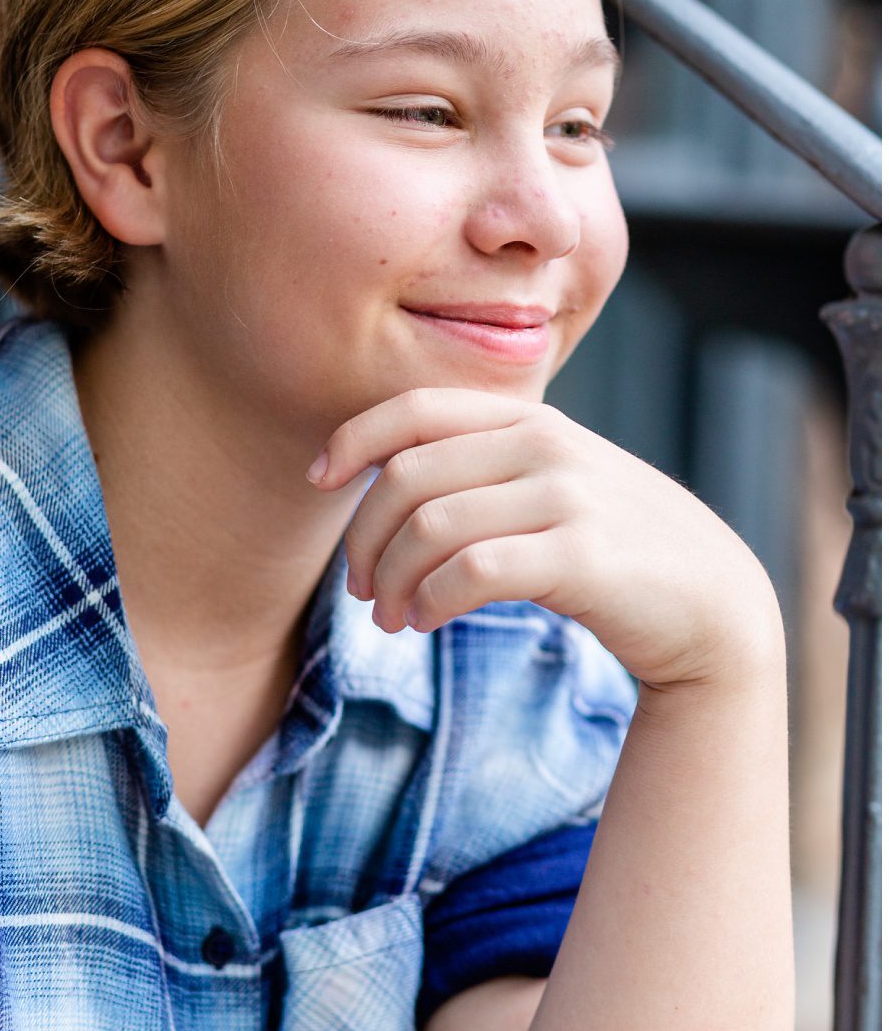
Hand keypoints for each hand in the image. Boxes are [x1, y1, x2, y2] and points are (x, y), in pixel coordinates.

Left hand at [310, 388, 782, 692]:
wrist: (711, 605)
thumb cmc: (607, 546)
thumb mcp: (547, 483)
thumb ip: (481, 465)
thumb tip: (378, 475)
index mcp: (528, 420)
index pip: (415, 409)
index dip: (353, 440)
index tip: (319, 480)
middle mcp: (545, 445)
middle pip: (405, 478)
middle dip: (364, 538)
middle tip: (360, 588)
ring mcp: (567, 496)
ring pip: (429, 527)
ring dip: (391, 581)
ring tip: (391, 617)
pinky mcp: (583, 555)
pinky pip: (472, 571)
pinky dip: (431, 600)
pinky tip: (426, 621)